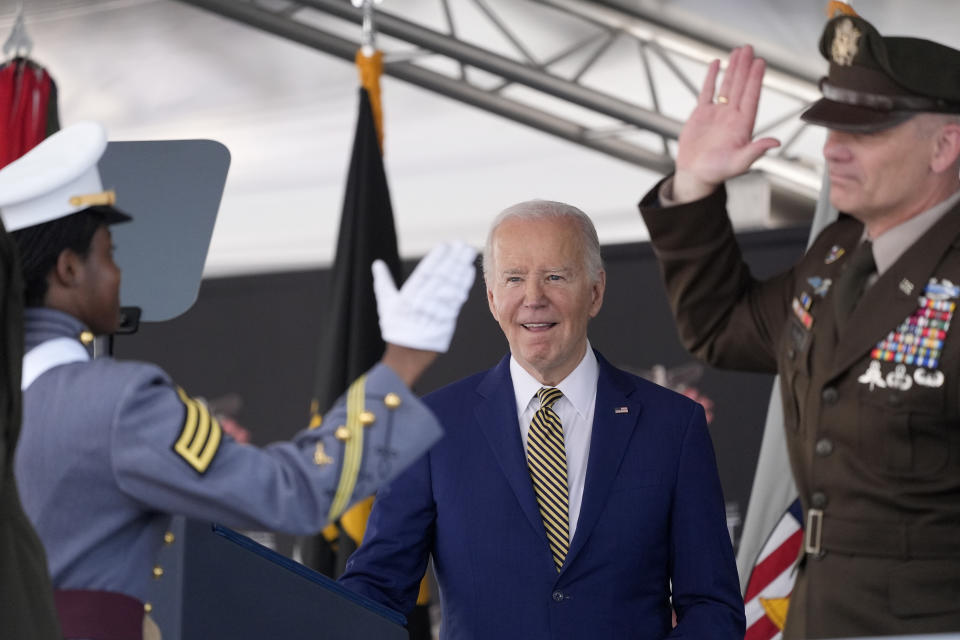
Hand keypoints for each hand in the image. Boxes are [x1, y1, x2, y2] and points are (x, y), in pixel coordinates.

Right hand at [372, 241, 476, 352]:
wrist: (408, 355)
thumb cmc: (396, 327)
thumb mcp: (386, 304)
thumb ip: (383, 282)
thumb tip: (376, 264)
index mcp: (408, 298)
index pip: (424, 274)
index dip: (436, 259)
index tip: (445, 245)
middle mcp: (423, 303)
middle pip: (441, 277)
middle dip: (453, 259)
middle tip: (463, 244)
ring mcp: (437, 312)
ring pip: (451, 286)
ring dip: (461, 268)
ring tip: (469, 253)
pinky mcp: (447, 319)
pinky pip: (457, 299)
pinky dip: (464, 284)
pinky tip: (469, 271)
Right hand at [673, 45, 780, 202]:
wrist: (695, 175)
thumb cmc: (717, 172)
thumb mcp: (739, 163)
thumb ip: (755, 151)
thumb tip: (775, 142)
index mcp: (743, 125)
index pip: (751, 97)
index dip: (755, 80)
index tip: (760, 62)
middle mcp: (732, 116)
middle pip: (741, 86)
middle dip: (745, 67)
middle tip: (750, 48)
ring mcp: (718, 113)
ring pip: (727, 85)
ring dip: (733, 68)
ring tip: (738, 51)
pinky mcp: (702, 114)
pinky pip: (707, 91)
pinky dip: (712, 77)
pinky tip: (716, 64)